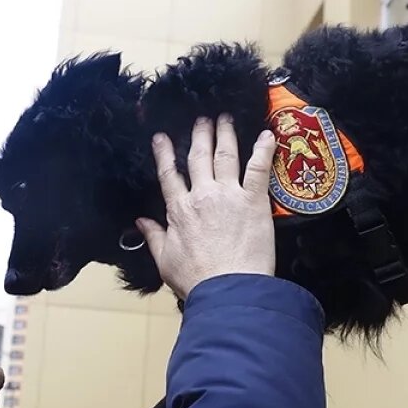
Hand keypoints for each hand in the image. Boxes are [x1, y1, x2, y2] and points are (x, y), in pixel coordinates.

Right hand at [137, 115, 276, 299]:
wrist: (228, 288)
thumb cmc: (197, 280)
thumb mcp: (165, 261)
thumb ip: (154, 237)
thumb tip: (140, 222)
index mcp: (179, 210)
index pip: (169, 174)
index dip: (165, 154)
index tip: (162, 137)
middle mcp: (202, 195)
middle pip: (199, 157)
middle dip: (200, 135)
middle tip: (202, 119)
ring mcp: (229, 195)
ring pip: (226, 155)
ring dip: (225, 134)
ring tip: (225, 118)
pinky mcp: (254, 201)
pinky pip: (258, 168)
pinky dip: (263, 149)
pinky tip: (266, 135)